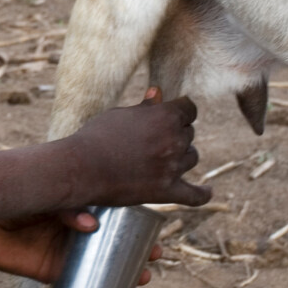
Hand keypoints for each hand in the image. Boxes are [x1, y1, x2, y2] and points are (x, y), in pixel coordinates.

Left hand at [0, 210, 163, 284]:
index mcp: (77, 205)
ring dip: (127, 271)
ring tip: (144, 276)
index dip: (135, 219)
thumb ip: (65, 207)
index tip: (155, 224)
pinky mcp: (53, 272)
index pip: (113, 211)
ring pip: (103, 263)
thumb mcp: (44, 197)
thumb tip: (91, 225)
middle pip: (115, 239)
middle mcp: (75, 229)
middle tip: (156, 254)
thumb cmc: (10, 202)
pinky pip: (81, 284)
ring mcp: (66, 251)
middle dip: (139, 247)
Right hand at [51, 87, 210, 207]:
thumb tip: (158, 92)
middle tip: (156, 139)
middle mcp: (173, 140)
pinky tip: (207, 190)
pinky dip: (203, 193)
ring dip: (182, 156)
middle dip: (176, 133)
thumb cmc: (95, 137)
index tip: (173, 114)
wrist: (80, 168)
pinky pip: (194, 195)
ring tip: (165, 158)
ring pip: (192, 158)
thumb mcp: (120, 114)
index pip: (189, 109)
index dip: (180, 111)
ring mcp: (172, 167)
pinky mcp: (166, 191)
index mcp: (165, 116)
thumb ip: (144, 106)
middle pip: (189, 133)